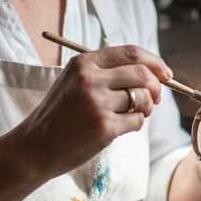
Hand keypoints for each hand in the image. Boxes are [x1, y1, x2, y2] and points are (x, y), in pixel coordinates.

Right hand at [10, 44, 170, 181]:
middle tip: (155, 99)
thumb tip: (152, 73)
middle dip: (157, 86)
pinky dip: (136, 124)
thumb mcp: (73, 82)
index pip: (131, 52)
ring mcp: (97, 103)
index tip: (166, 74)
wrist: (34, 148)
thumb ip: (105, 73)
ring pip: (142, 98)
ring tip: (134, 114)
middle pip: (142, 73)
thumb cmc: (59, 115)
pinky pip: (137, 120)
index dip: (154, 61)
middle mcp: (90, 79)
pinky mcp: (104, 127)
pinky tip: (121, 128)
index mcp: (83, 63)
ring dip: (146, 108)